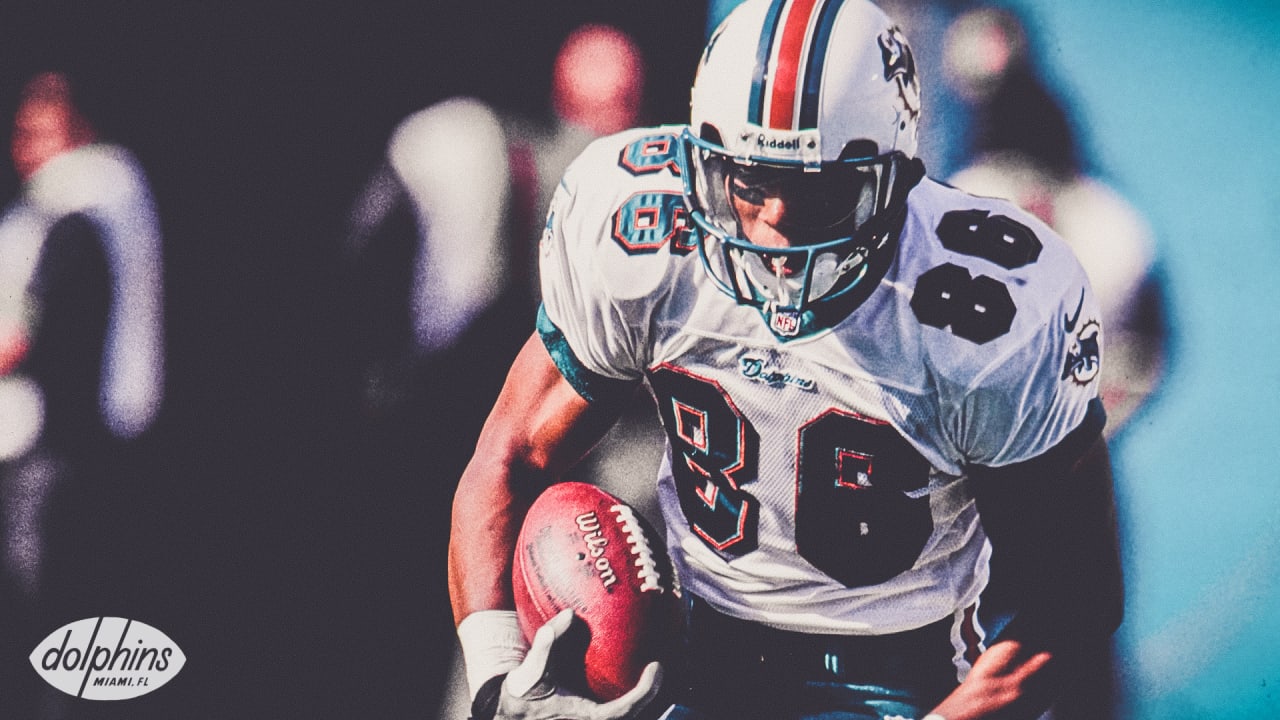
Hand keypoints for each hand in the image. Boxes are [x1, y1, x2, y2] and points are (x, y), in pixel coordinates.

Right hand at [494, 609, 662, 719]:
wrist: (509, 716)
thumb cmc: (520, 696)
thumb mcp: (529, 670)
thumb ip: (547, 642)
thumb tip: (570, 614)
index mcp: (585, 717)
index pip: (625, 710)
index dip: (646, 691)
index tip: (656, 667)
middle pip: (633, 717)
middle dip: (650, 696)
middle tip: (657, 669)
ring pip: (625, 717)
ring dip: (640, 700)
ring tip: (649, 675)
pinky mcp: (589, 718)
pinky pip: (615, 713)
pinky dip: (627, 701)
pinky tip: (628, 680)